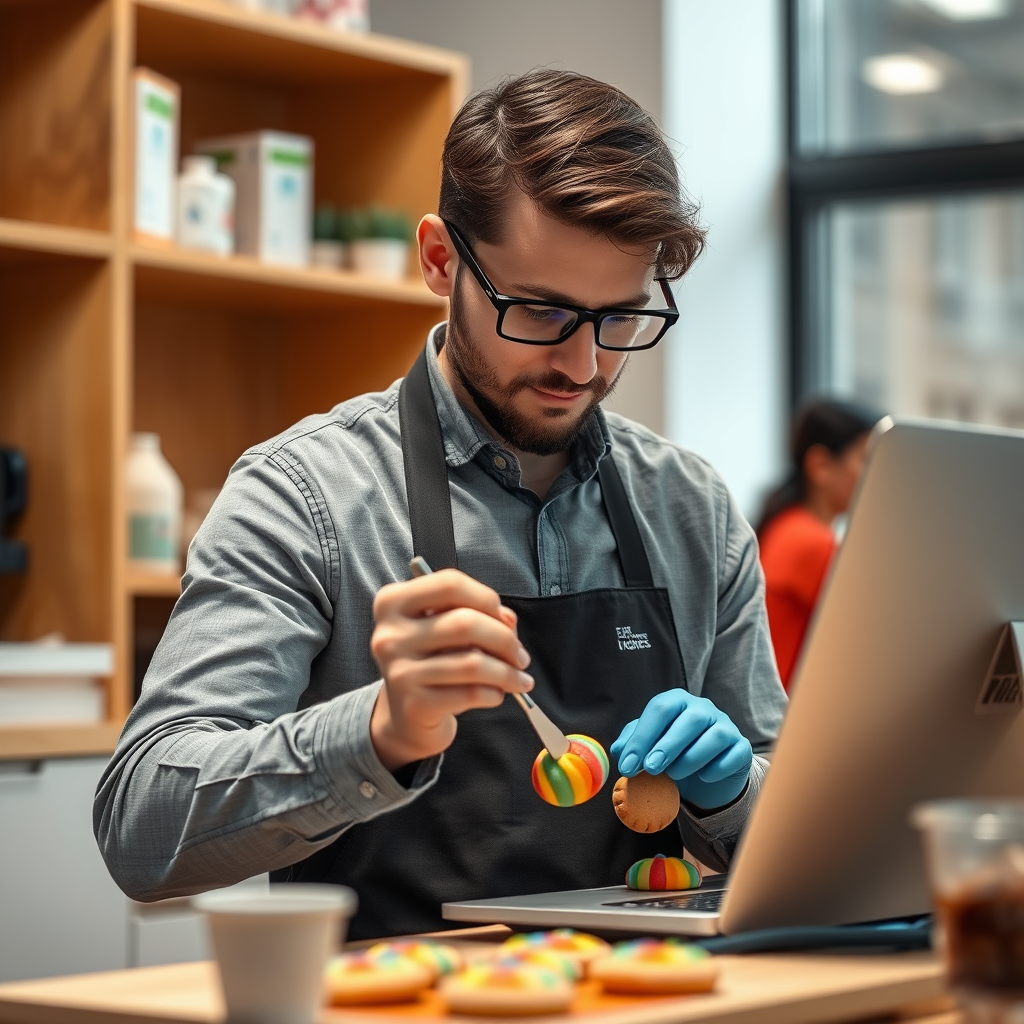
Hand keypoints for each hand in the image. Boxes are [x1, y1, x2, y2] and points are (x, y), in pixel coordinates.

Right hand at [369, 569, 533, 770]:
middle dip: (505, 639)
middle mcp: (389, 634)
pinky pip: (471, 693)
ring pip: (472, 662)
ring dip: (507, 672)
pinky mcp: (414, 705)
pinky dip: (495, 693)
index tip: (504, 620)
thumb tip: (507, 621)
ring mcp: (399, 671)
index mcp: (393, 602)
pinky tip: (498, 694)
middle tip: (520, 657)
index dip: (487, 599)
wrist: (408, 716)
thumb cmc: (433, 660)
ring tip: (519, 679)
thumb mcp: (445, 628)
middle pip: (465, 623)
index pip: (450, 584)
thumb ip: (478, 614)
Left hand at [610, 689, 751, 809]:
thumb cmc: (672, 755)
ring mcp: (726, 726)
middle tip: (650, 769)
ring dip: (691, 758)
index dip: (642, 737)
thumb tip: (618, 749)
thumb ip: (632, 743)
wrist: (705, 776)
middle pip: (689, 720)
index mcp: (677, 701)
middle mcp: (703, 708)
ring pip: (714, 736)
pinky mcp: (741, 747)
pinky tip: (703, 777)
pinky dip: (717, 768)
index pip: (659, 709)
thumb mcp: (649, 747)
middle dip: (667, 746)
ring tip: (674, 774)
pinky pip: (734, 754)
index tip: (627, 765)